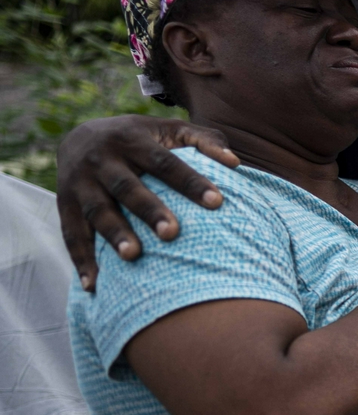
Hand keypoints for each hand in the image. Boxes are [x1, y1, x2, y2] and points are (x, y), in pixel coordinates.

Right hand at [57, 116, 239, 290]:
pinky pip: (71, 233)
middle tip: (173, 234)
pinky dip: (81, 260)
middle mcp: (103, 160)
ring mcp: (80, 183)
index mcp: (133, 140)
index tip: (217, 203)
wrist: (78, 135)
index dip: (190, 182)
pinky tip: (94, 285)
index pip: (165, 163)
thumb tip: (235, 163)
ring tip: (134, 256)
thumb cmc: (139, 138)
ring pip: (96, 211)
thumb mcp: (168, 129)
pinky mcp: (64, 203)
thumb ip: (203, 140)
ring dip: (114, 234)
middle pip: (127, 187)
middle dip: (149, 210)